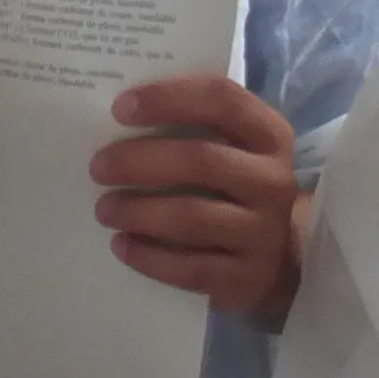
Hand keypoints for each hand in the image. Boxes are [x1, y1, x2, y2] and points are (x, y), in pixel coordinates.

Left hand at [93, 72, 308, 321]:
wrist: (280, 255)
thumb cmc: (236, 187)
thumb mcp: (234, 149)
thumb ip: (195, 126)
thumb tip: (121, 116)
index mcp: (269, 135)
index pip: (222, 101)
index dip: (169, 99)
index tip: (120, 109)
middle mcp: (272, 181)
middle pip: (200, 160)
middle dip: (140, 161)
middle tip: (99, 167)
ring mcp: (263, 233)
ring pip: (191, 218)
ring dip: (139, 211)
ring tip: (104, 209)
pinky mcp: (246, 278)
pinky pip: (190, 268)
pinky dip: (149, 257)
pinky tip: (121, 245)